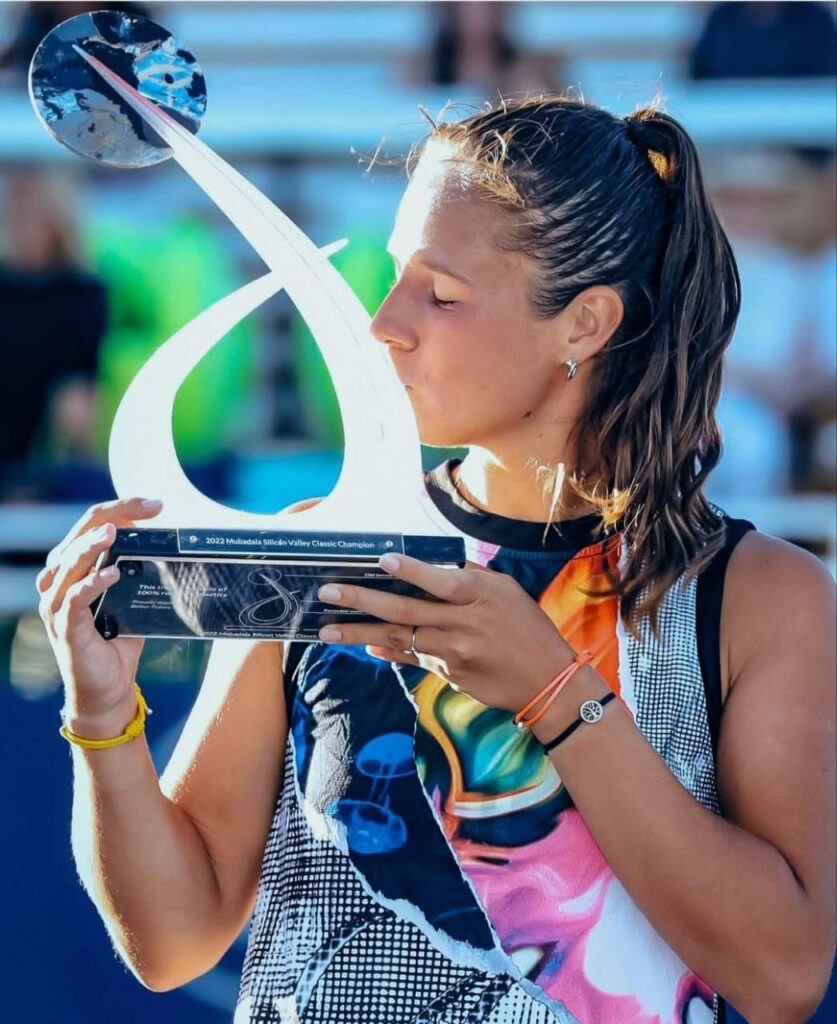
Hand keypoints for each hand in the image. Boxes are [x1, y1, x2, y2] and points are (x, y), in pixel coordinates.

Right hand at [36, 497, 164, 718]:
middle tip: (147, 508)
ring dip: (91, 546)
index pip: (92, 526)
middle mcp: (59, 580)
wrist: (108, 689)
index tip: (155, 504)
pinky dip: (92, 583)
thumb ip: (141, 574)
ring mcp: (56, 604)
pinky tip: (112, 573)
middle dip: (113, 516)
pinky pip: (73, 599)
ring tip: (115, 532)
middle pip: (79, 535)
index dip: (121, 509)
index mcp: (75, 568)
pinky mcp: (64, 627)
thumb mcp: (133, 599)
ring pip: (69, 563)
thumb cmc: (119, 642)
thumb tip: (170, 548)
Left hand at [316, 553, 576, 714]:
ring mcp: (452, 654)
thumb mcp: (506, 591)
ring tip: (326, 629)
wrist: (547, 682)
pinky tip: (365, 646)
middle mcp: (462, 625)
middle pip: (405, 611)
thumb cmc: (528, 627)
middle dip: (362, 600)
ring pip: (398, 638)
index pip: (440, 582)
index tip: (381, 560)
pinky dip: (387, 651)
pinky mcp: (448, 674)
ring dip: (359, 633)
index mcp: (480, 596)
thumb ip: (468, 578)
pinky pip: (411, 659)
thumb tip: (430, 569)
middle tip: (327, 592)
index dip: (411, 571)